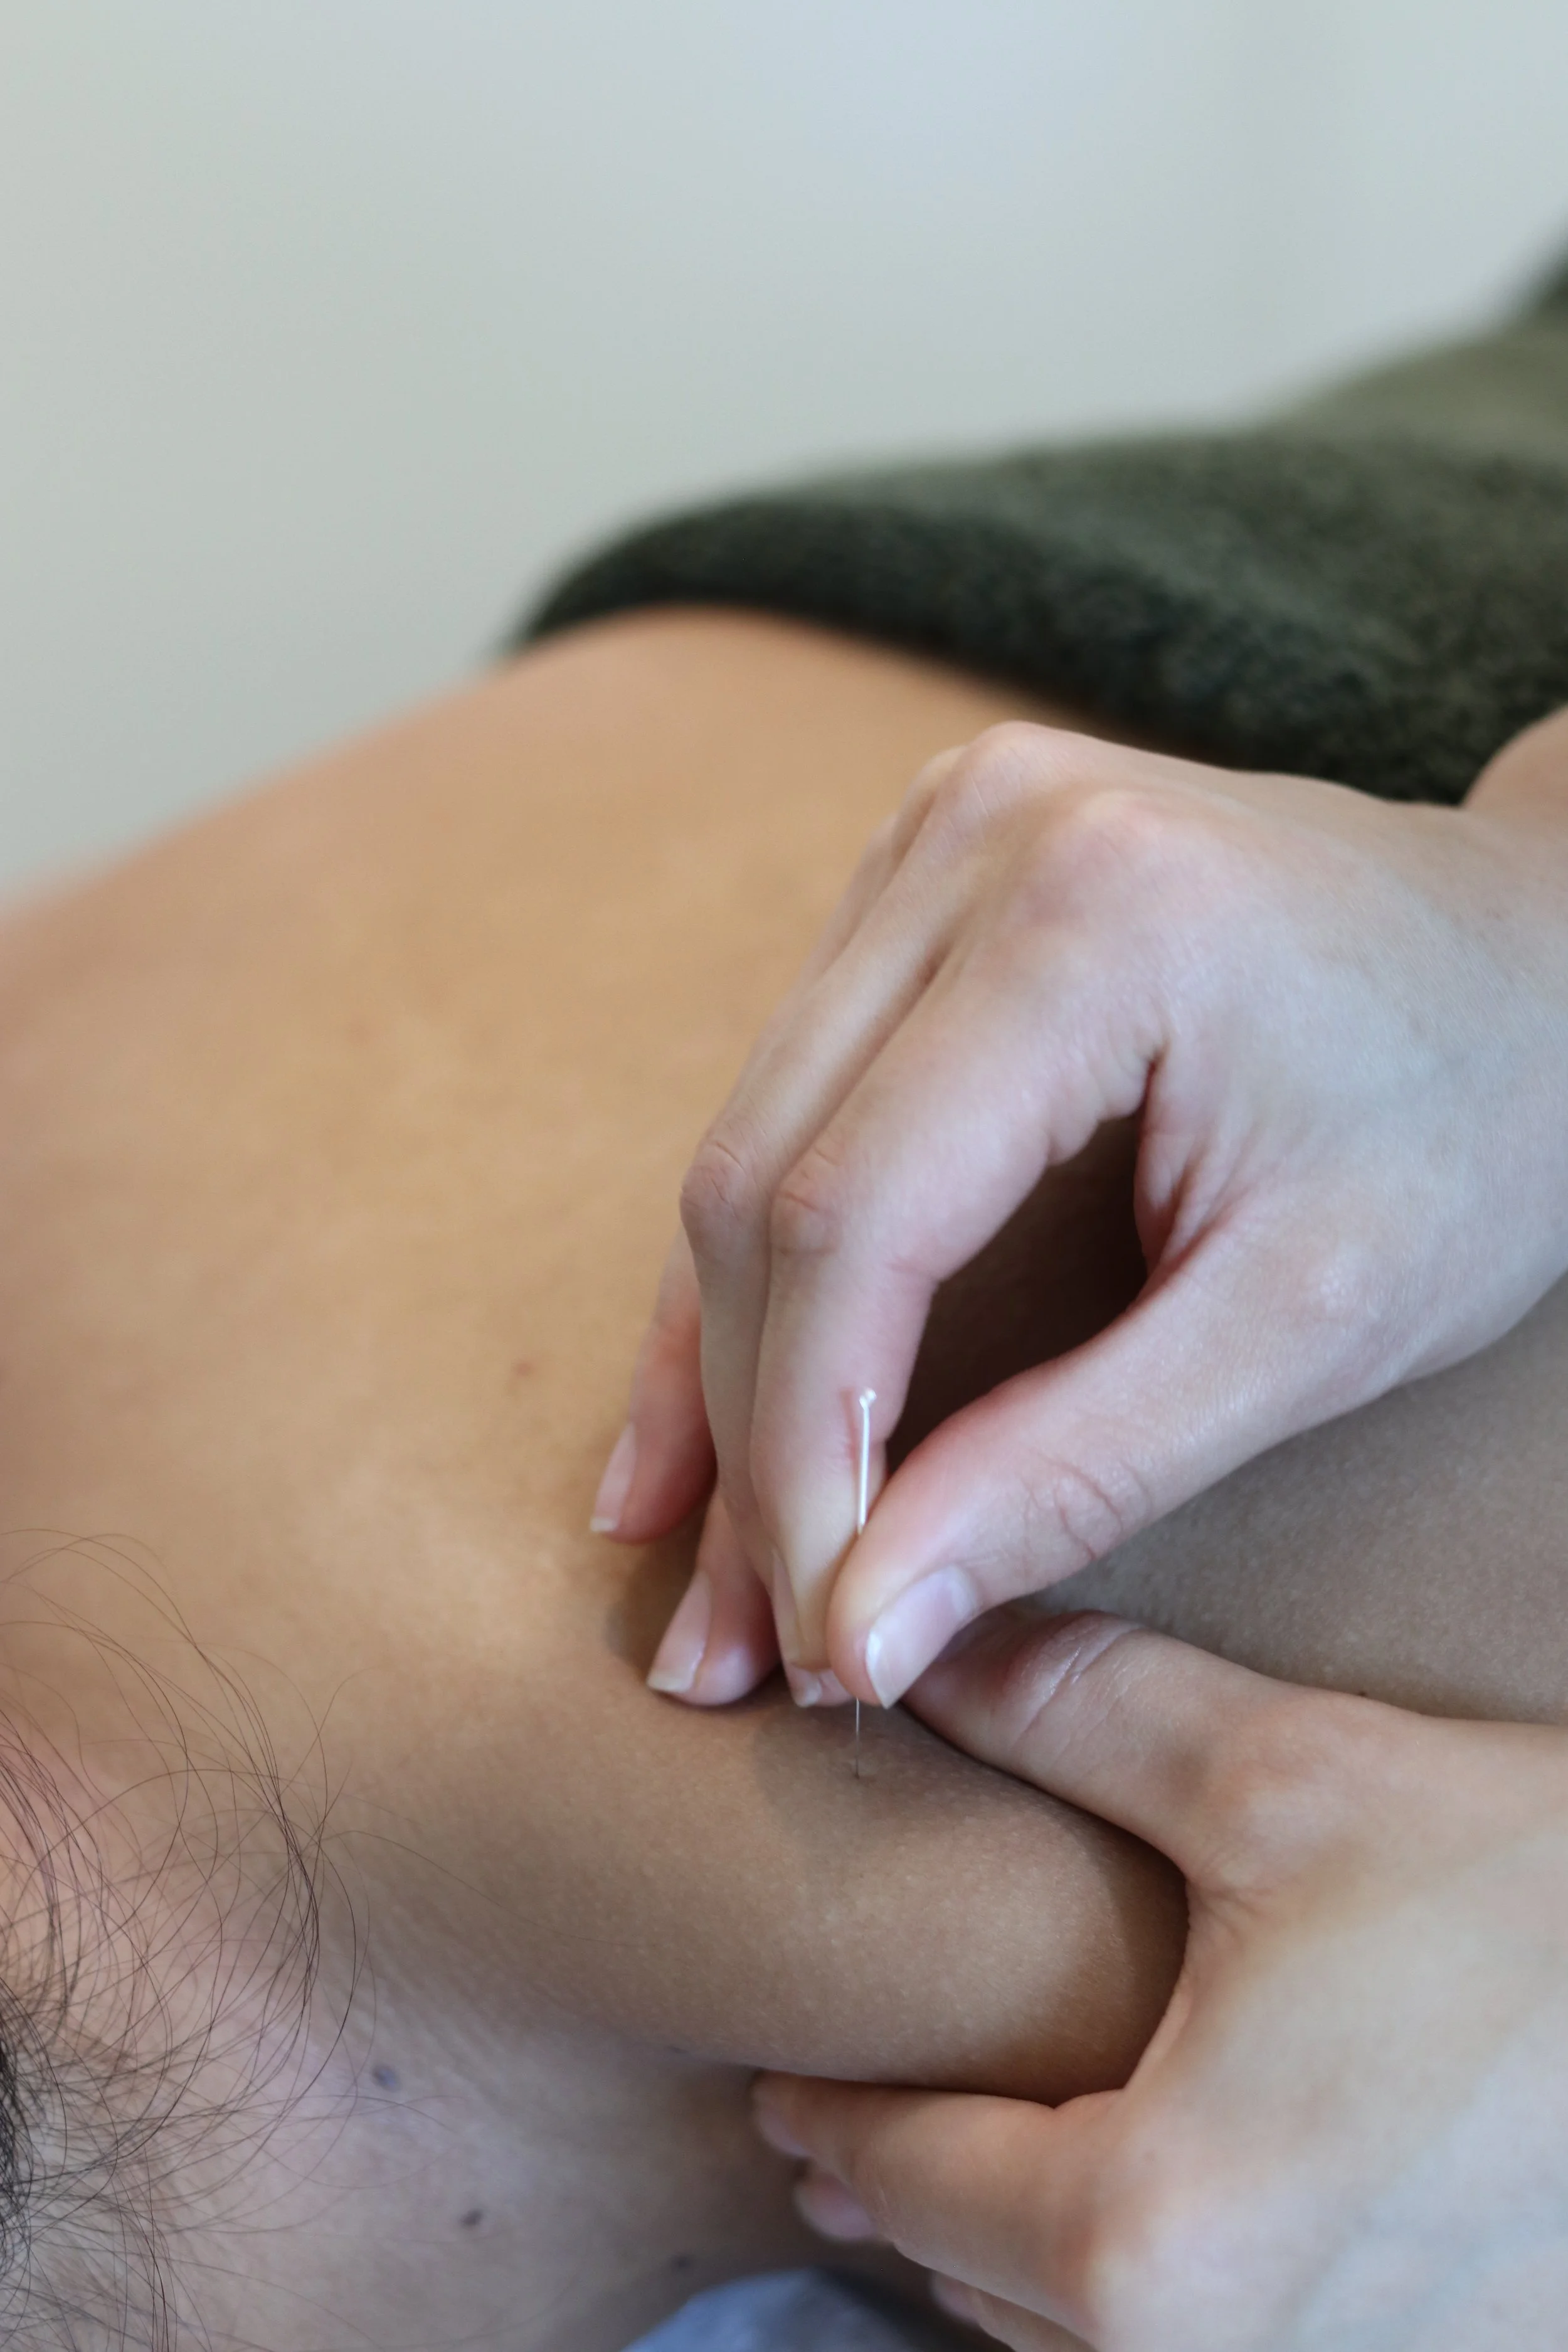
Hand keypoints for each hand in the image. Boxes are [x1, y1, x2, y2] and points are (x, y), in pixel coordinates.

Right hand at [598, 710, 1567, 1702]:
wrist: (1543, 956)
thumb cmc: (1478, 1129)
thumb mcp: (1309, 1322)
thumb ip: (1075, 1469)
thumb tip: (861, 1629)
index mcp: (1090, 916)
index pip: (852, 1216)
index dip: (803, 1452)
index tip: (815, 1639)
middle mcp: (973, 836)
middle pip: (764, 1182)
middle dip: (748, 1437)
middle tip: (739, 1650)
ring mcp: (931, 841)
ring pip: (748, 1146)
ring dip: (723, 1371)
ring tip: (696, 1568)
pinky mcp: (918, 884)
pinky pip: (791, 1103)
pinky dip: (766, 1277)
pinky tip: (707, 1417)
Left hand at [754, 1610, 1567, 2350]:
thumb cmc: (1533, 1906)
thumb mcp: (1287, 1778)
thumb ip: (1075, 1710)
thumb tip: (916, 1640)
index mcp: (1155, 2241)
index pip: (919, 2190)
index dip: (836, 2130)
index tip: (784, 2096)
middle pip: (1000, 2302)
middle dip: (919, 2212)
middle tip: (857, 2138)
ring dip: (1036, 2280)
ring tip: (987, 2186)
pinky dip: (1161, 2306)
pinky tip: (1167, 2222)